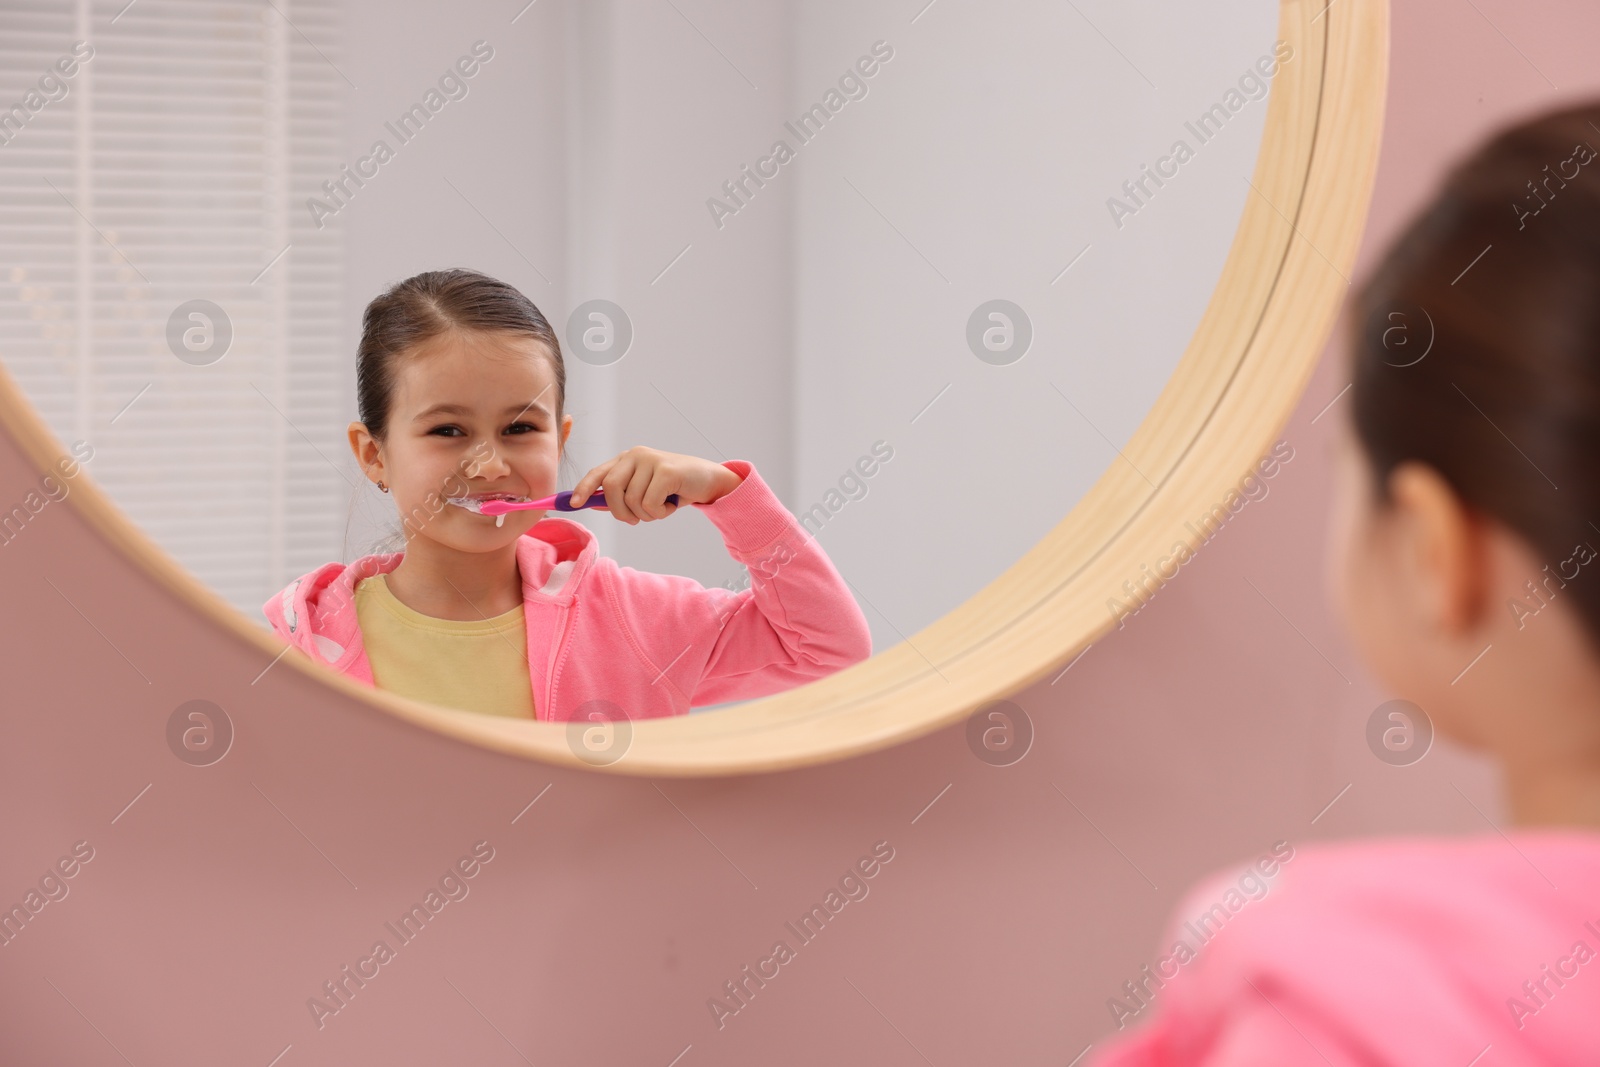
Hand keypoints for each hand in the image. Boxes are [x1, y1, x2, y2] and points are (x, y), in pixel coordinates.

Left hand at [568, 447, 742, 524]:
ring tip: (662, 508)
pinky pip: (650, 503)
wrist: (709, 480)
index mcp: (626, 460)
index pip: (598, 473)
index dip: (583, 489)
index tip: (573, 505)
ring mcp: (650, 460)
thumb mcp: (644, 490)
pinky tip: (672, 504)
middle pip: (610, 488)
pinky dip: (660, 512)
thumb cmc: (674, 488)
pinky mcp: (666, 470)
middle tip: (636, 520)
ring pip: (632, 500)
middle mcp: (635, 455)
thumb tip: (592, 503)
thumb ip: (621, 495)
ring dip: (647, 514)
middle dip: (621, 512)